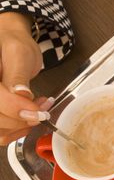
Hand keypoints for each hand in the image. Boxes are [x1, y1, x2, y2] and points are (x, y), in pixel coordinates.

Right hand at [0, 13, 48, 144]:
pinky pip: (2, 134)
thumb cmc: (13, 45)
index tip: (39, 110)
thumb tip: (21, 94)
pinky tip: (30, 116)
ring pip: (0, 131)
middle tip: (44, 108)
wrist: (11, 46)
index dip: (17, 108)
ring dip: (23, 126)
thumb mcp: (18, 53)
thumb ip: (18, 74)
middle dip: (24, 118)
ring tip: (39, 110)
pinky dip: (19, 130)